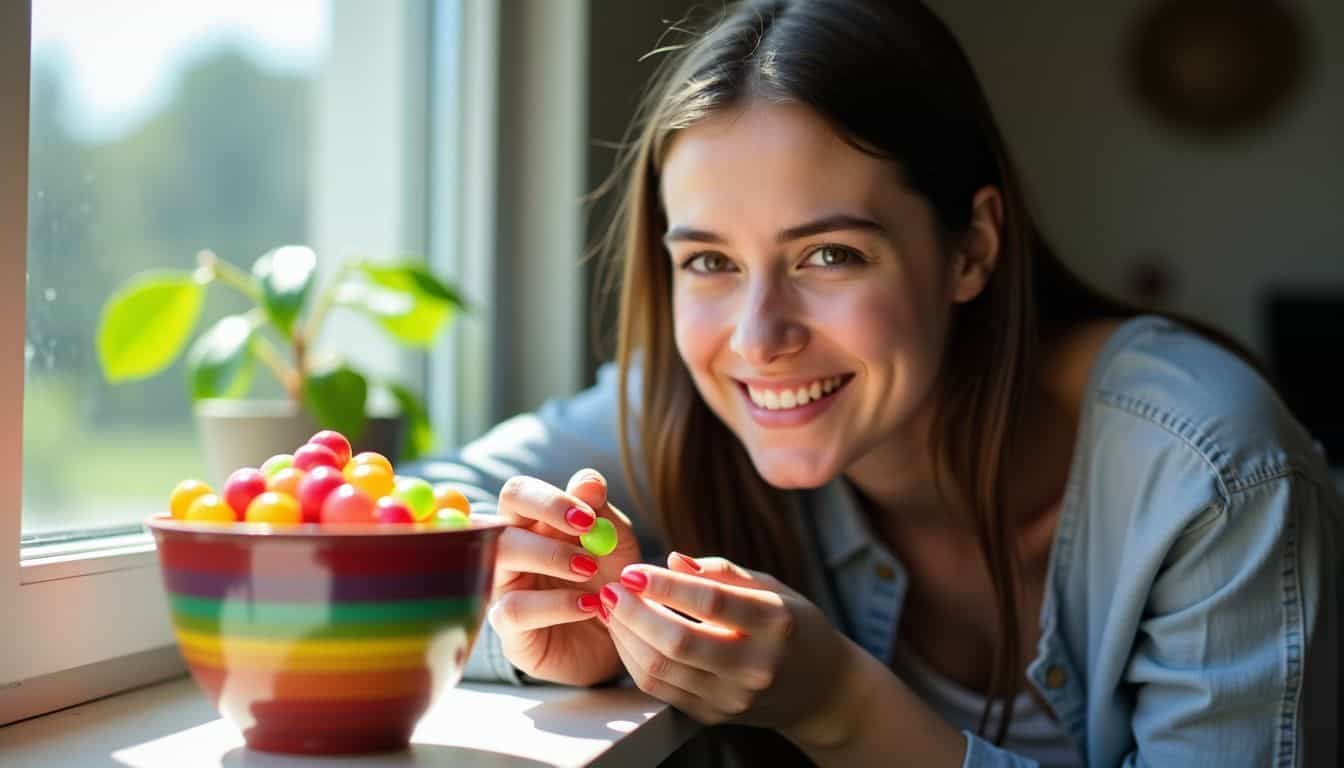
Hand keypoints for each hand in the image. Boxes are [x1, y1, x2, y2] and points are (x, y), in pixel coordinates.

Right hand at [487, 469, 641, 685]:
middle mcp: (508, 552)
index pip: (517, 494)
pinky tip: (590, 605)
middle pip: (496, 518)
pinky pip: (514, 609)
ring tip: (590, 569)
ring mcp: (502, 589)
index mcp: (530, 524)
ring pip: (501, 557)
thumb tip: (588, 482)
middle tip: (587, 529)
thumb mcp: (616, 544)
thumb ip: (601, 512)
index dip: (547, 498)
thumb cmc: (610, 581)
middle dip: (542, 516)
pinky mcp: (508, 628)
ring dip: (550, 556)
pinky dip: (556, 604)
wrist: (620, 636)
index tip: (587, 515)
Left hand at [597, 553, 860, 735]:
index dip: (665, 586)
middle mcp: (755, 665)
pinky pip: (661, 690)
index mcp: (774, 623)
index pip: (711, 602)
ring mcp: (733, 697)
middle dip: (634, 614)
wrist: (822, 691)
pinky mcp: (713, 716)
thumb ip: (722, 572)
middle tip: (610, 589)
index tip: (632, 570)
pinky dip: (635, 661)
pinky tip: (626, 636)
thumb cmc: (794, 626)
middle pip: (678, 642)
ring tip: (611, 609)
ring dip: (626, 638)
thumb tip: (671, 561)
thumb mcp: (772, 588)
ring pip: (662, 670)